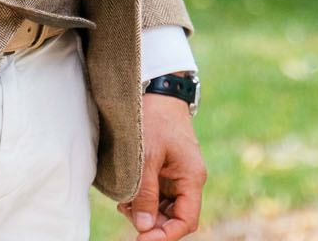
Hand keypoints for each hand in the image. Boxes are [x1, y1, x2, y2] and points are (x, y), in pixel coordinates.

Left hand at [121, 93, 205, 240]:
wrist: (157, 91)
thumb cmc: (155, 120)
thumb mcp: (146, 157)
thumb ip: (146, 193)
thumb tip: (144, 227)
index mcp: (192, 178)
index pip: (186, 221)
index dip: (166, 235)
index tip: (142, 239)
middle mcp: (188, 180)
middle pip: (175, 217)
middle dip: (152, 223)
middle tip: (127, 213)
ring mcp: (177, 175)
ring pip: (165, 208)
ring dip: (145, 211)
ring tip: (125, 203)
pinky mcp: (166, 170)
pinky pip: (158, 195)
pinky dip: (143, 199)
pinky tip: (127, 195)